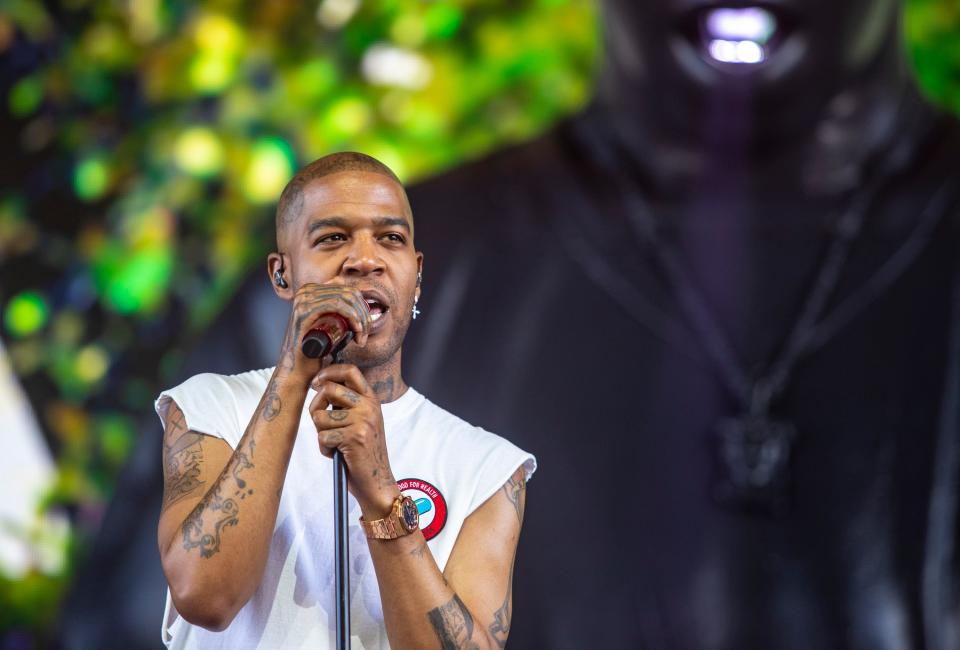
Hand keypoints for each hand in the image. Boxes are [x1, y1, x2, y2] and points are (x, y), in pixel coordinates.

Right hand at [278, 283, 370, 383]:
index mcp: (313, 290)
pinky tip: (357, 330)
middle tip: (364, 335)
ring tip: (361, 338)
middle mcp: (306, 290)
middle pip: (349, 294)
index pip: (349, 291)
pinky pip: (337, 305)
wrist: (297, 369)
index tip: (366, 327)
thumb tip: (363, 307)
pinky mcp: (305, 310)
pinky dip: (352, 316)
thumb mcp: (329, 325)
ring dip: (360, 319)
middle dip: (364, 314)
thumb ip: (339, 314)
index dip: (363, 308)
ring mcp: (304, 299)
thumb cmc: (314, 351)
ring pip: (346, 300)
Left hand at [308, 364, 399, 516]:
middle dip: (315, 406)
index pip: (350, 370)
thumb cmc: (364, 452)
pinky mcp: (354, 437)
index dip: (328, 372)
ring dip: (320, 433)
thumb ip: (347, 403)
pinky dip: (324, 448)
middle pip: (329, 389)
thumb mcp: (362, 421)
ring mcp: (362, 421)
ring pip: (320, 416)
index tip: (316, 382)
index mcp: (371, 399)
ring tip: (333, 443)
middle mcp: (369, 406)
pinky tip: (336, 454)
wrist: (377, 480)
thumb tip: (320, 384)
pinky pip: (322, 436)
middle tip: (320, 421)